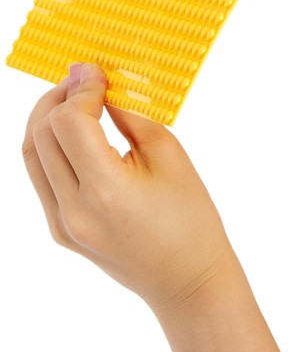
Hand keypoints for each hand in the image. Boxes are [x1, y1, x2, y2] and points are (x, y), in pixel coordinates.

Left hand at [21, 62, 234, 312]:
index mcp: (106, 190)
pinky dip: (52, 145)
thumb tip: (105, 90)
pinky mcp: (60, 231)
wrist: (187, 280)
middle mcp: (72, 210)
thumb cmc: (192, 218)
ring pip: (32, 156)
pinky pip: (42, 177)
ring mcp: (60, 225)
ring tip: (75, 98)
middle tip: (84, 76)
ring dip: (47, 119)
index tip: (97, 71)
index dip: (80, 89)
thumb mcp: (171, 156)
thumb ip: (132, 119)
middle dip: (58, 97)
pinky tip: (78, 131)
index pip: (68, 123)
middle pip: (40, 135)